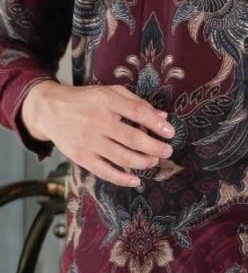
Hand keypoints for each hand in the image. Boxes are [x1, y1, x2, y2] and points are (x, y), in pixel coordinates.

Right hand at [20, 80, 174, 186]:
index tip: (171, 132)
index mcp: (107, 101)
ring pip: (120, 156)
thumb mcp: (111, 92)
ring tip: (154, 161)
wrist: (51, 111)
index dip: (156, 123)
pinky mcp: (80, 157)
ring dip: (142, 162)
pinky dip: (121, 178)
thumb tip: (162, 116)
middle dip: (154, 147)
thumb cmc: (87, 100)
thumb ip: (137, 102)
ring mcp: (88, 141)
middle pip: (131, 138)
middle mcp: (97, 122)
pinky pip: (103, 171)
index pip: (137, 112)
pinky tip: (135, 180)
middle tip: (168, 151)